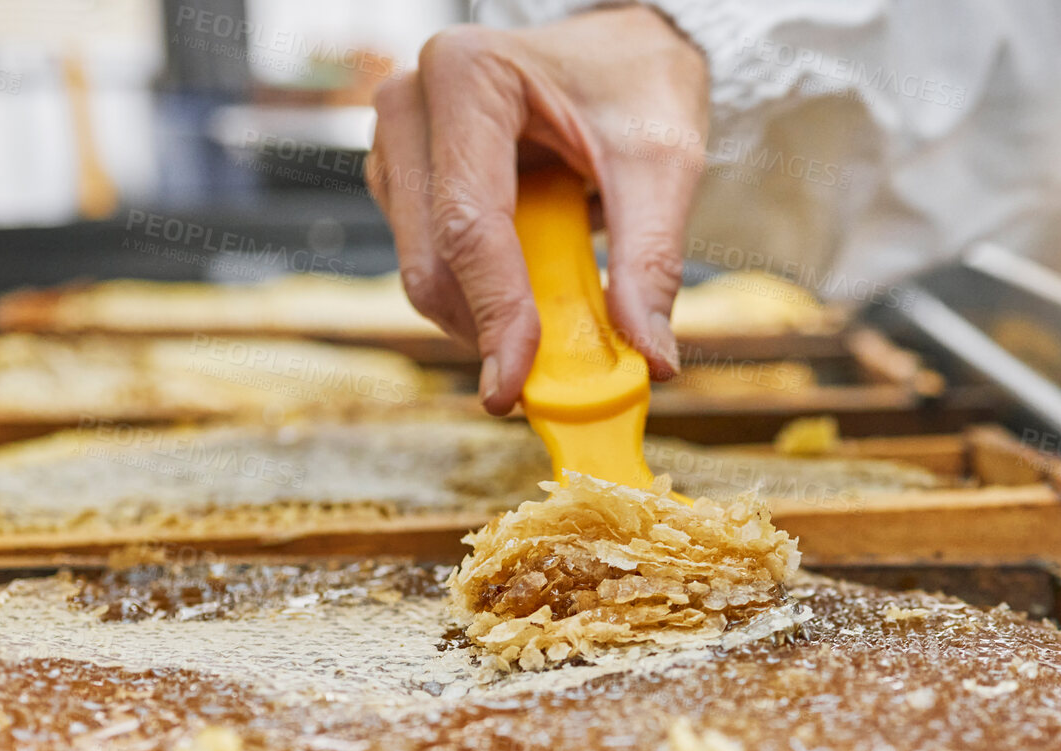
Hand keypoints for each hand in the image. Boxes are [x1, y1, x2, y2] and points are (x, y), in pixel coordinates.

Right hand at [367, 6, 708, 413]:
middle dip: (490, 327)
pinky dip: (480, 296)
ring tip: (559, 302)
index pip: (470, 222)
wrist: (616, 53)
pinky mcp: (402, 179)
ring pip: (423, 270)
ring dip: (486, 313)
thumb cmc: (636, 85)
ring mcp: (397, 143)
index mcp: (469, 77)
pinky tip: (530, 285)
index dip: (494, 313)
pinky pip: (429, 263)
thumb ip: (651, 261)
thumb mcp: (663, 164)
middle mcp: (412, 103)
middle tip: (552, 378)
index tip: (514, 387)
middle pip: (432, 257)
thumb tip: (651, 357)